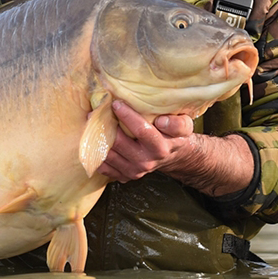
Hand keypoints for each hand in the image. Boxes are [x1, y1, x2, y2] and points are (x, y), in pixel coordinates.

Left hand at [97, 100, 254, 196]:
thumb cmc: (175, 135)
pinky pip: (103, 166)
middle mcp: (145, 162)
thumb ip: (178, 123)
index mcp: (160, 147)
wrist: (173, 156)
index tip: (116, 102)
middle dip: (105, 125)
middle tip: (96, 111)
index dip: (126, 115)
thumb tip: (162, 121)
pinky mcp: (123, 176)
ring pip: (107, 154)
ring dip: (97, 138)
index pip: (141, 130)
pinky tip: (95, 140)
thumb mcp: (185, 125)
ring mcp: (133, 171)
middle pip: (118, 142)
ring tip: (92, 123)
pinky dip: (96, 152)